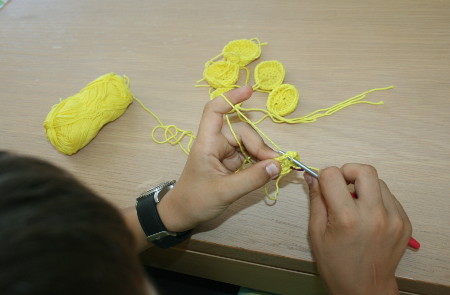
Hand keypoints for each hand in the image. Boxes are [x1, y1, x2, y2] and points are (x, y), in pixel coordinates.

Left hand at [157, 86, 280, 231]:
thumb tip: (277, 165)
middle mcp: (215, 143)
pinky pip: (248, 156)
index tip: (250, 91)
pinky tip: (268, 171)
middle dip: (259, 146)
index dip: (230, 98)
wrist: (183, 214)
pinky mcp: (229, 163)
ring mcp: (223, 153)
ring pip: (248, 144)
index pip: (214, 111)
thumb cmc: (195, 200)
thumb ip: (252, 179)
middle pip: (242, 132)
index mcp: (206, 143)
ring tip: (274, 170)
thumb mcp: (225, 192)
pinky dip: (259, 162)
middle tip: (275, 164)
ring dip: (262, 155)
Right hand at [305, 164, 411, 294]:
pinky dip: (376, 200)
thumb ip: (316, 200)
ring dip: (364, 187)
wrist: (364, 289)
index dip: (324, 176)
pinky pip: (389, 197)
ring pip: (379, 182)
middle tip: (342, 187)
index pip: (333, 175)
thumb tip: (311, 176)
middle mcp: (374, 215)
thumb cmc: (337, 265)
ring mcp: (393, 219)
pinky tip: (368, 217)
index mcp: (347, 218)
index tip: (324, 186)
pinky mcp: (404, 223)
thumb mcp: (316, 233)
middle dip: (348, 172)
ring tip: (356, 207)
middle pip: (364, 170)